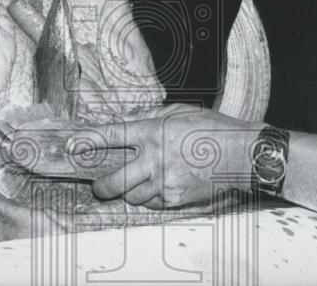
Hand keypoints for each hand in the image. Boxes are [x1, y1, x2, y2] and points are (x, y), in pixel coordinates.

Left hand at [68, 104, 262, 208]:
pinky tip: (156, 188)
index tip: (75, 145)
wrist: (241, 154)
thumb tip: (128, 122)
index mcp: (154, 132)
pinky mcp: (176, 199)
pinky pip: (151, 204)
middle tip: (97, 185)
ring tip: (133, 184)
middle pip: (113, 180)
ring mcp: (165, 182)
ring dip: (127, 191)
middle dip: (100, 186)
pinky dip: (148, 198)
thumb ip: (151, 118)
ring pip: (131, 196)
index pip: (113, 135)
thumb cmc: (213, 129)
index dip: (90, 140)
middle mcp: (155, 159)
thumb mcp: (180, 113)